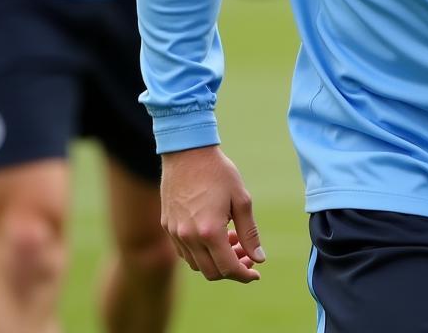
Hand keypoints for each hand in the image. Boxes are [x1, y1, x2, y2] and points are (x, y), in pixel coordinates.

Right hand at [160, 145, 264, 282]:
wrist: (187, 152)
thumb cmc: (218, 172)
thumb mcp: (241, 199)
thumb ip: (249, 232)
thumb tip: (259, 258)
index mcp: (210, 231)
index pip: (228, 268)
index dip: (245, 275)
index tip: (256, 273)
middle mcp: (190, 237)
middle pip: (211, 272)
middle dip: (232, 269)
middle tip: (246, 255)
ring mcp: (176, 233)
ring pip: (196, 264)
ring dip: (215, 261)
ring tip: (231, 240)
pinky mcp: (168, 226)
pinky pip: (184, 252)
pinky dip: (200, 253)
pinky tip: (213, 236)